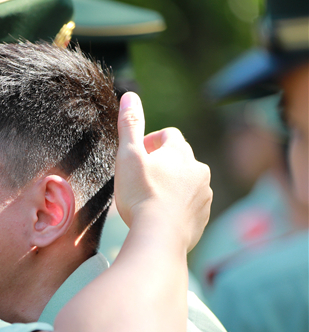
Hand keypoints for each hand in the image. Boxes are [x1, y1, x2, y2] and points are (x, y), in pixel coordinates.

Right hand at [114, 92, 211, 251]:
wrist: (159, 236)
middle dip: (163, 164)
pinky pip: (191, 206)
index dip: (151, 142)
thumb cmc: (141, 195)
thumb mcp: (128, 156)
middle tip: (142, 178)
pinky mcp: (203, 217)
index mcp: (180, 153)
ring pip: (188, 183)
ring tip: (151, 200)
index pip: (169, 135)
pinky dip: (178, 207)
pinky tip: (160, 216)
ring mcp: (203, 195)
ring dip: (172, 186)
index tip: (137, 156)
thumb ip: (129, 125)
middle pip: (181, 158)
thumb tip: (129, 95)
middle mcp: (198, 170)